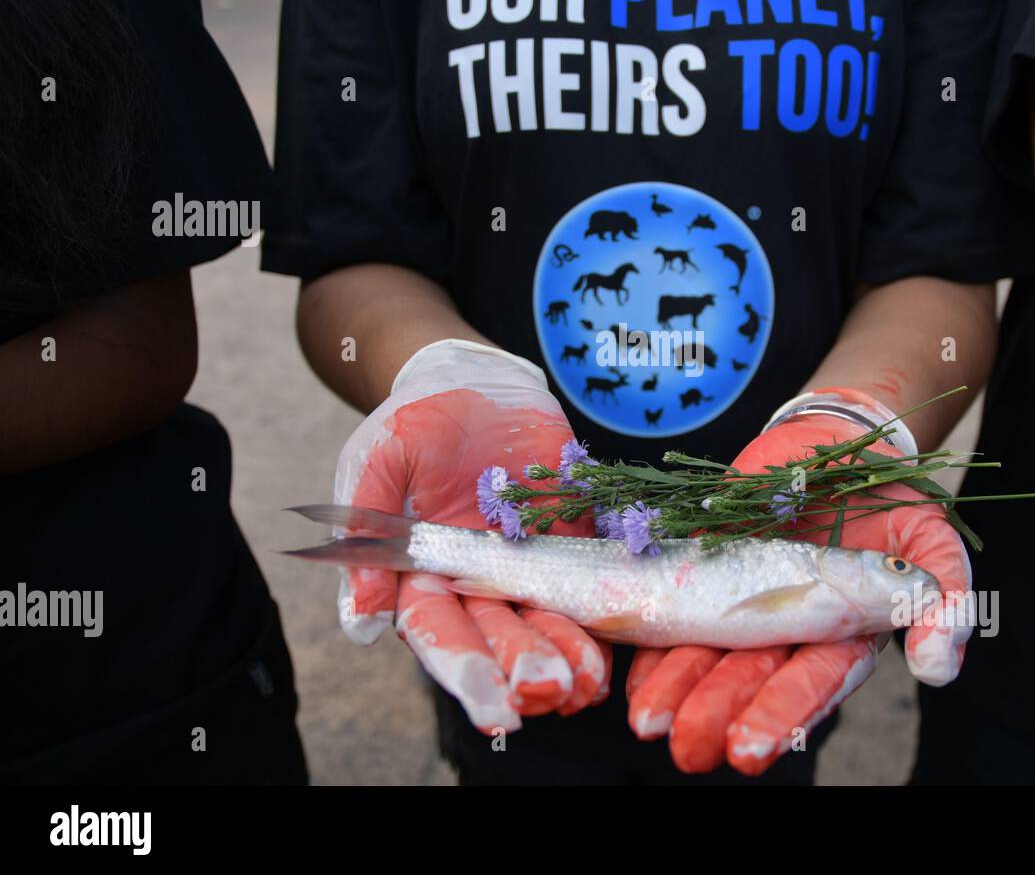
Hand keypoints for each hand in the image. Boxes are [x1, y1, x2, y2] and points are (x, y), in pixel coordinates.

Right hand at [334, 339, 610, 732]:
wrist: (476, 381)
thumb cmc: (414, 420)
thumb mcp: (378, 460)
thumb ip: (367, 529)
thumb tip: (363, 623)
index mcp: (421, 576)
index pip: (441, 632)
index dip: (466, 670)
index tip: (493, 705)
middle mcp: (476, 583)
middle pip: (498, 635)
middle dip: (522, 667)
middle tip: (546, 693)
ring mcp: (526, 564)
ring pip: (547, 617)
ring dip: (568, 652)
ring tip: (586, 684)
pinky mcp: (569, 539)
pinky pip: (591, 578)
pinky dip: (605, 609)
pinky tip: (620, 638)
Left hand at [626, 388, 972, 773]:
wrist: (838, 440)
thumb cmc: (893, 499)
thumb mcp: (932, 542)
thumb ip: (943, 602)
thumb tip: (940, 668)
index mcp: (842, 631)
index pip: (811, 681)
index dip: (781, 715)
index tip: (748, 748)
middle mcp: (786, 625)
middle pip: (749, 677)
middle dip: (717, 712)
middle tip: (687, 749)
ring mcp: (741, 596)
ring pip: (705, 651)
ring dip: (677, 689)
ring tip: (650, 723)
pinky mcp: (704, 562)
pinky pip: (674, 605)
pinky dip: (652, 640)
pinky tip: (632, 673)